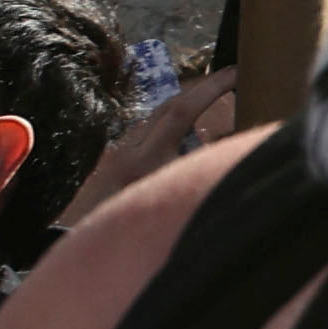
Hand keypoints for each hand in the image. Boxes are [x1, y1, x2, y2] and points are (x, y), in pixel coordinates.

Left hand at [60, 67, 237, 228]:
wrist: (92, 255)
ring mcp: (120, 155)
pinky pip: (147, 134)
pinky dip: (169, 125)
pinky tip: (184, 131)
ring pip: (156, 118)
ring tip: (211, 98)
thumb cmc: (143, 238)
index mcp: (149, 161)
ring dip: (185, 105)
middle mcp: (132, 151)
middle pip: (169, 107)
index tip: (234, 73)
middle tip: (228, 76)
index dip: (209, 89)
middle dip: (201, 88)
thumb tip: (227, 143)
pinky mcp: (115, 162)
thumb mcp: (177, 202)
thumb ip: (202, 171)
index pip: (181, 111)